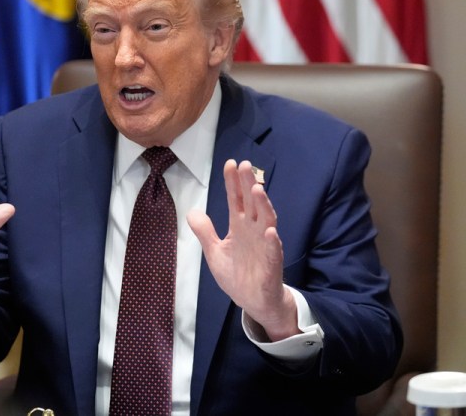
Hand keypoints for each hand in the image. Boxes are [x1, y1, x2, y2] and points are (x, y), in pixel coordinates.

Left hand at [187, 159, 297, 340]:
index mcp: (240, 226)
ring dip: (263, 206)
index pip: (236, 199)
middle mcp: (254, 230)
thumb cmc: (237, 275)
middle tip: (245, 165)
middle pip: (252, 203)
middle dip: (248, 184)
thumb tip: (192, 211)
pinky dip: (272, 241)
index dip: (233, 183)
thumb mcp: (214, 252)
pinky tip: (270, 231)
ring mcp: (265, 245)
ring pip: (266, 221)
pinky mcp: (272, 264)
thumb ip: (205, 232)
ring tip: (257, 189)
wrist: (253, 301)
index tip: (230, 164)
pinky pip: (274, 251)